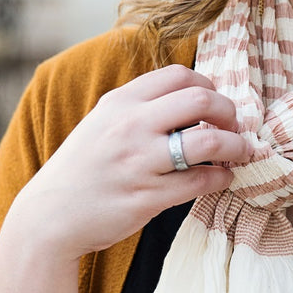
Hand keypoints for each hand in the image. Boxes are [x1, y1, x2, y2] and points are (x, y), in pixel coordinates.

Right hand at [12, 64, 249, 261]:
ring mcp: (141, 163)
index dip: (209, 87)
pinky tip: (223, 178)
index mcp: (121, 102)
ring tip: (241, 153)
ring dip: (236, 147)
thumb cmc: (82, 170)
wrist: (51, 215)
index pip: (179, 76)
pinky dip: (222, 178)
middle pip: (201, 101)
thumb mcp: (102, 124)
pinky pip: (201, 181)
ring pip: (209, 142)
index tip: (217, 104)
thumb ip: (139, 109)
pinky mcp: (149, 197)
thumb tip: (189, 101)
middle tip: (236, 127)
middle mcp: (131, 126)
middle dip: (230, 113)